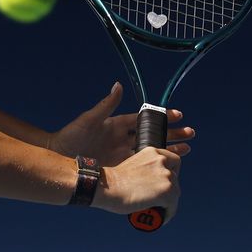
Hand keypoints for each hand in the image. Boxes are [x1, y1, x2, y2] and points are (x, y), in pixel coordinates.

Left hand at [47, 82, 194, 166]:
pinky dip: (157, 163)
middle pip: (152, 134)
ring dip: (170, 148)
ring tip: (188, 148)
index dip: (161, 116)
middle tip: (190, 133)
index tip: (178, 114)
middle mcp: (122, 138)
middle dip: (172, 133)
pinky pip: (143, 164)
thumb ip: (107, 104)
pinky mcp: (121, 167)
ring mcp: (123, 153)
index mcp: (117, 124)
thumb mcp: (89, 118)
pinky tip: (171, 165)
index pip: (144, 118)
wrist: (60, 157)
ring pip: (152, 150)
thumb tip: (118, 84)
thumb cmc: (72, 136)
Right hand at [92, 146, 180, 222]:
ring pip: (175, 194)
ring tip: (156, 211)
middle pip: (175, 179)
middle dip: (168, 190)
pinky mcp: (167, 192)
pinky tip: (157, 218)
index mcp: (153, 152)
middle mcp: (162, 161)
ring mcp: (166, 176)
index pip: (174, 161)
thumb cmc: (114, 180)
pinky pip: (172, 207)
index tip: (164, 182)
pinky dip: (167, 214)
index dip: (171, 172)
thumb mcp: (134, 165)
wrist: (107, 187)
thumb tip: (153, 183)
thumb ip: (146, 169)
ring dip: (167, 203)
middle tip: (157, 199)